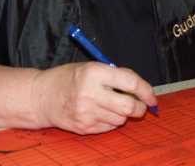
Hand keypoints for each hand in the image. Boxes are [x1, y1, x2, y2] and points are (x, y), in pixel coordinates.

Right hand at [32, 62, 156, 134]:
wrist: (42, 96)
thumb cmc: (68, 78)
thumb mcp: (91, 67)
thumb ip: (115, 76)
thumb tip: (140, 88)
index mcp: (94, 73)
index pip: (130, 83)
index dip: (146, 90)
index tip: (152, 96)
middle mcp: (90, 93)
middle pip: (129, 106)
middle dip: (140, 107)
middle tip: (140, 104)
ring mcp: (87, 113)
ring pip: (121, 118)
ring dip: (123, 113)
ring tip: (111, 104)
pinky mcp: (84, 127)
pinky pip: (110, 127)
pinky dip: (112, 120)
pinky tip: (101, 112)